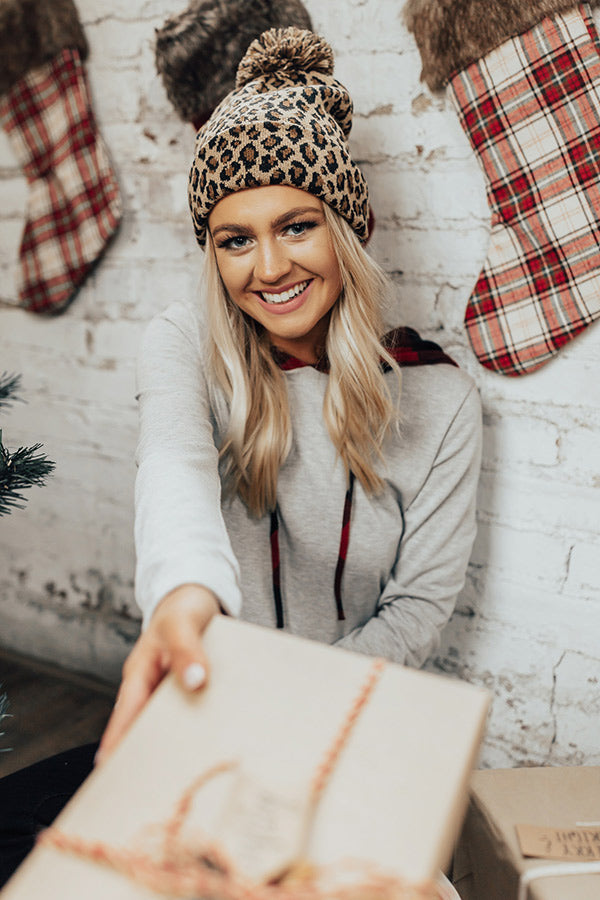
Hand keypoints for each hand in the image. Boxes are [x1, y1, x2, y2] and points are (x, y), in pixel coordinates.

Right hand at [96, 584, 219, 764]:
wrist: (199, 595)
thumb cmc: (184, 607)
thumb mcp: (183, 624)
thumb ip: (187, 651)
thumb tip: (196, 681)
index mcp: (140, 674)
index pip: (126, 714)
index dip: (118, 742)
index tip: (110, 772)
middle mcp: (153, 688)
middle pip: (146, 728)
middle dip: (149, 756)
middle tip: (155, 792)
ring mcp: (172, 692)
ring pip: (171, 725)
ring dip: (178, 745)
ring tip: (187, 778)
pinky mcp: (193, 691)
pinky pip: (193, 714)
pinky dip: (200, 729)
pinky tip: (215, 747)